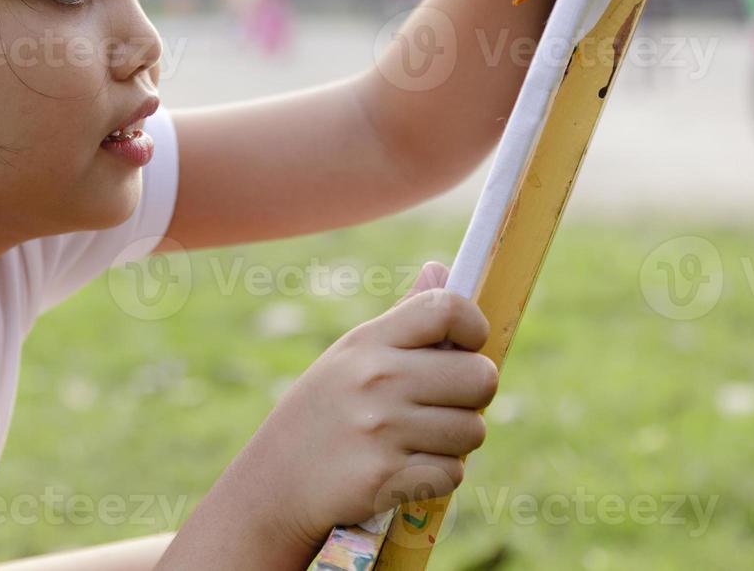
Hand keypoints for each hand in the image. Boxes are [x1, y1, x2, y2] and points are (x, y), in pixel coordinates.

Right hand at [236, 261, 498, 549]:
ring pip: (473, 430)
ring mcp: (381, 429)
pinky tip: (405, 471)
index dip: (473, 327)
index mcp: (369, 341)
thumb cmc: (322, 414)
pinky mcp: (385, 477)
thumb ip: (403, 319)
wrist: (273, 484)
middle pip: (480, 376)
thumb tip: (440, 269)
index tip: (466, 347)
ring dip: (455, 443)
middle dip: (475, 396)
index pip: (447, 309)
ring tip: (416, 441)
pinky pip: (452, 473)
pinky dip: (437, 477)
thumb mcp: (350, 356)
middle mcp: (376, 378)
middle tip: (446, 406)